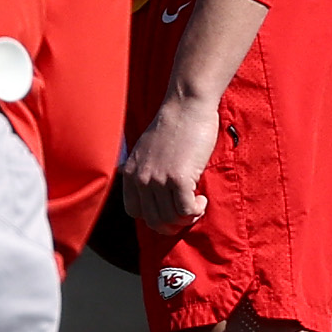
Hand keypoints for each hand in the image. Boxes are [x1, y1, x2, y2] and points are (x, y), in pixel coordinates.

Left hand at [121, 95, 221, 227]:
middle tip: (188, 213)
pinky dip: (196, 210)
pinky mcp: (178, 178)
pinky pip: (186, 210)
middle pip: (153, 220)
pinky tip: (201, 199)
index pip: (135, 212)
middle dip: (173, 224)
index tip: (170, 209)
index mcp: (130, 173)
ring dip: (187, 218)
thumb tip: (157, 198)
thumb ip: (147, 172)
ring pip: (170, 218)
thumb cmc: (173, 128)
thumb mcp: (147, 152)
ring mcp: (158, 179)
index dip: (155, 217)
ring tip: (196, 204)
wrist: (186, 108)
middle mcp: (140, 179)